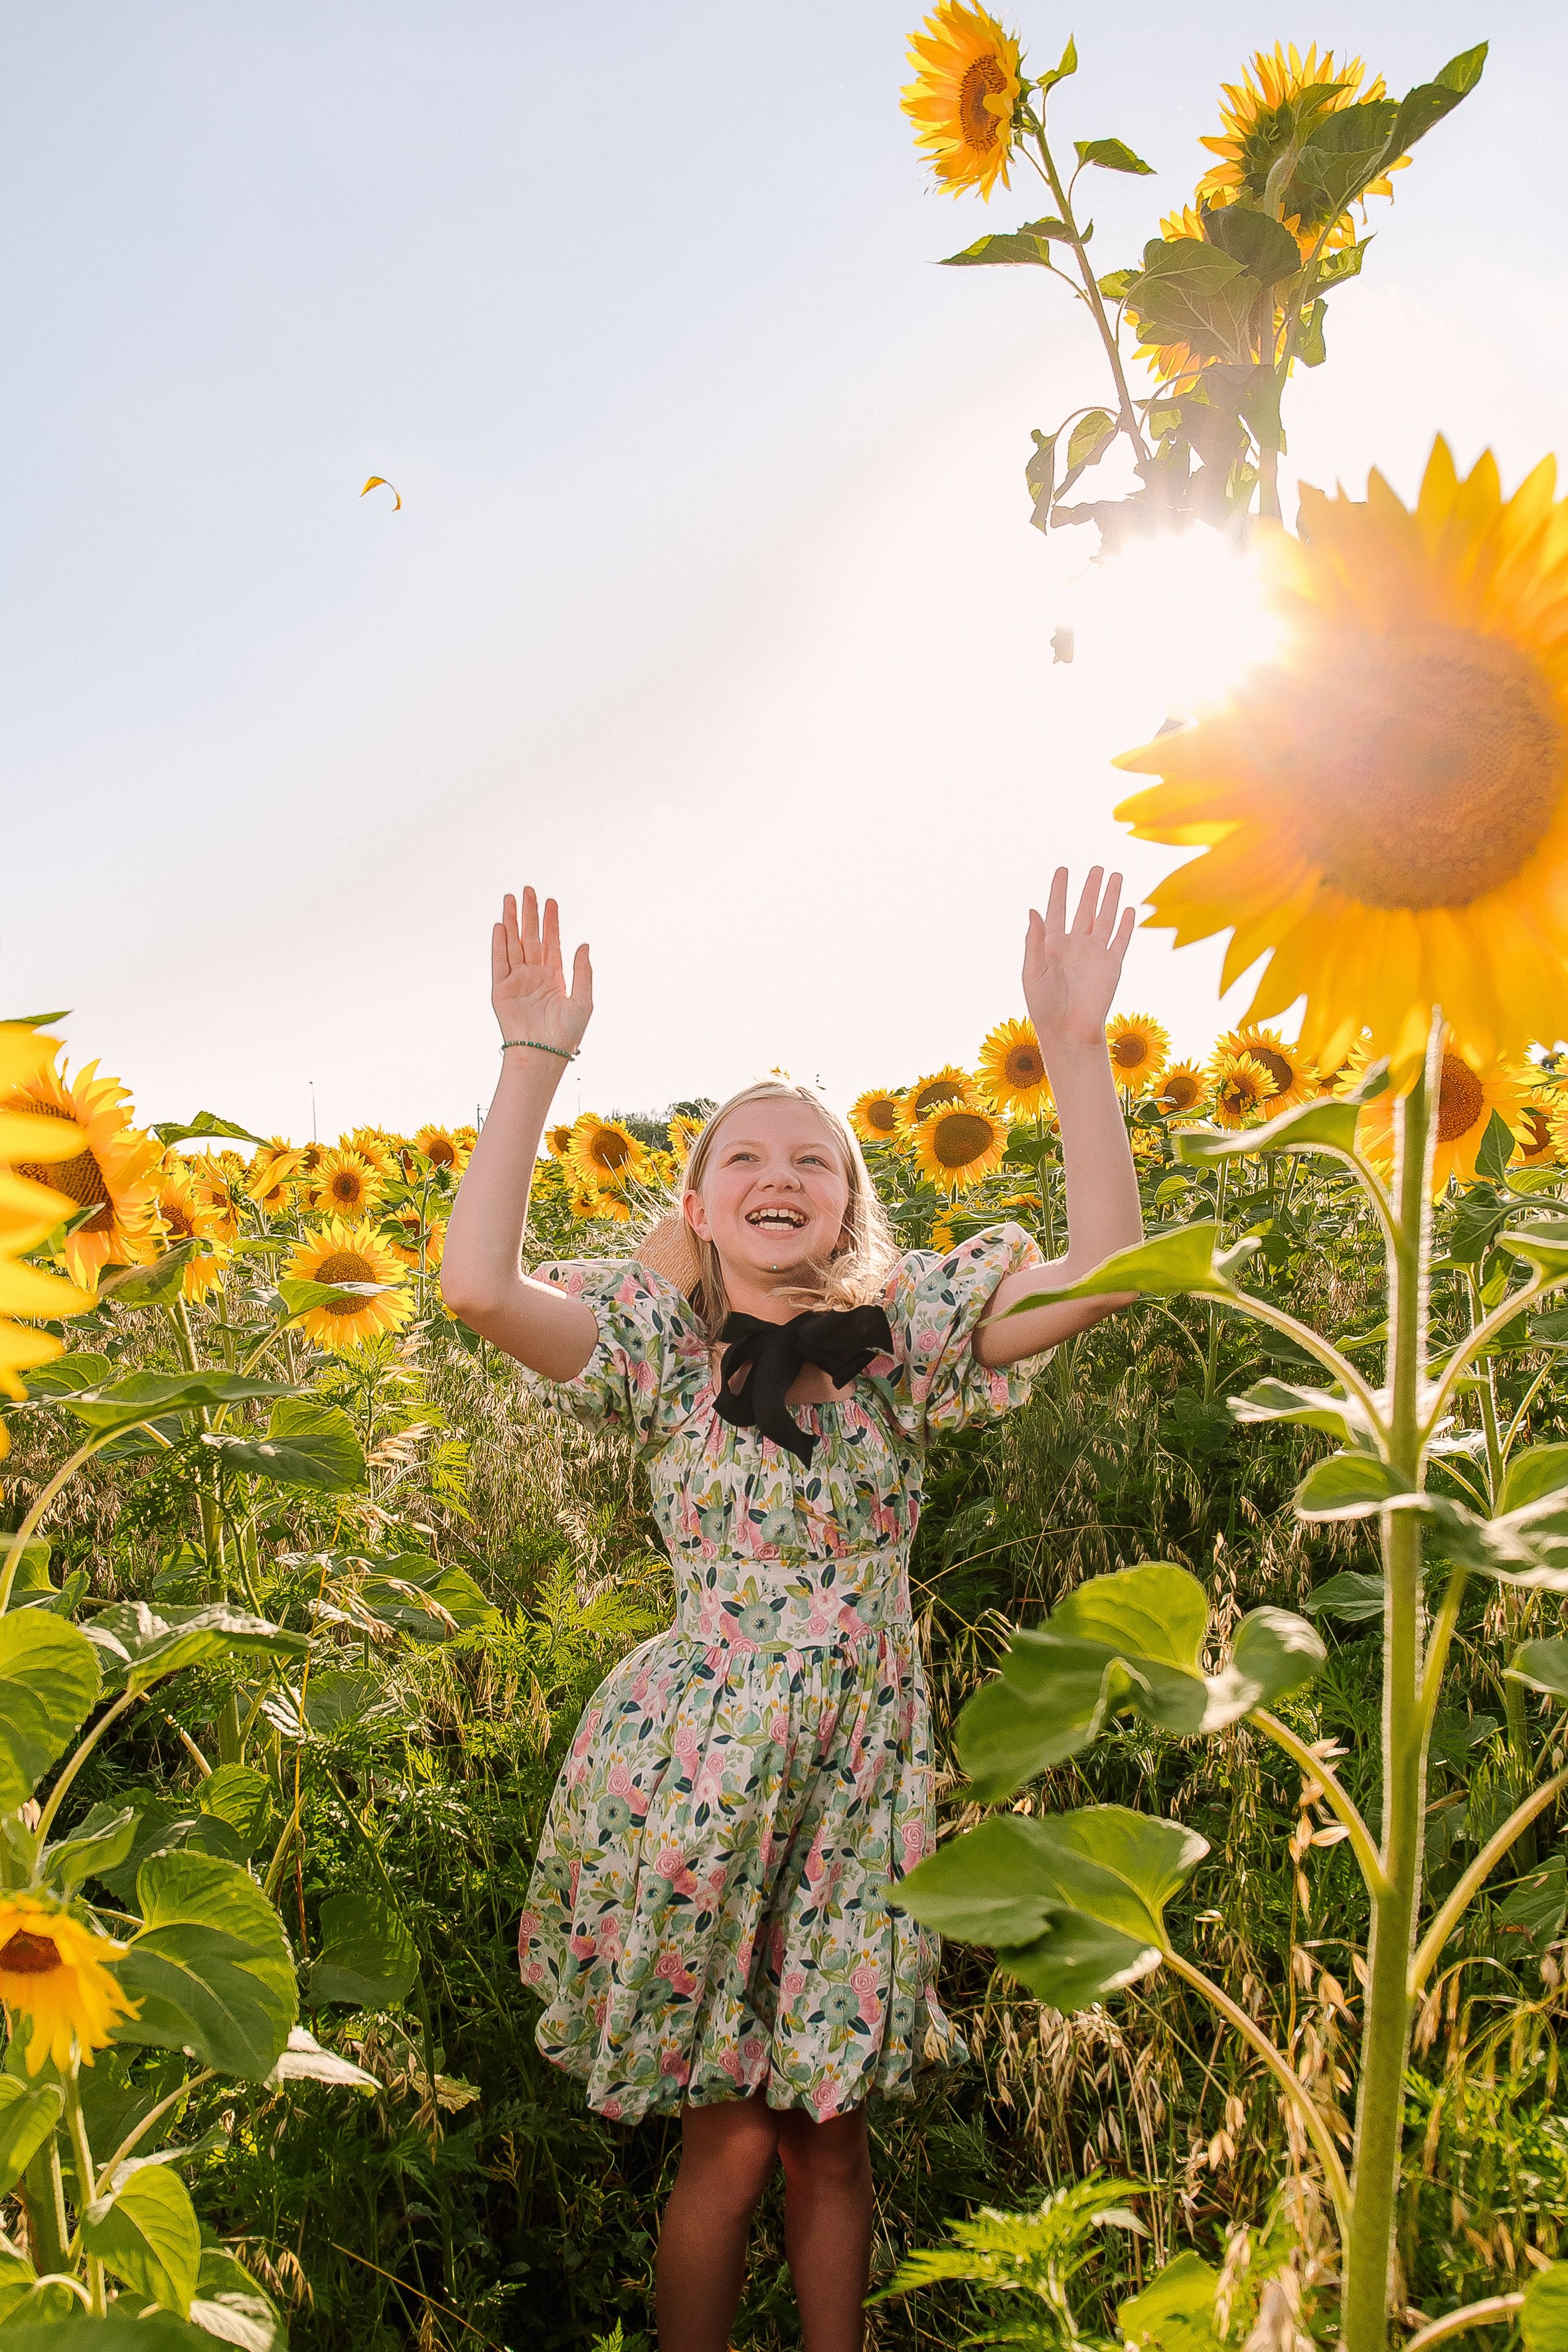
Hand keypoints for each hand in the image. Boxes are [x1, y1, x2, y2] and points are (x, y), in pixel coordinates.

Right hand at [491, 890, 592, 1055]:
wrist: (543, 1054)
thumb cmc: (566, 1034)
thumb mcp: (583, 1000)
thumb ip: (583, 971)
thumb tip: (584, 944)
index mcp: (554, 978)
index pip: (552, 943)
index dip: (552, 922)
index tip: (551, 902)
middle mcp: (534, 976)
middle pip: (531, 938)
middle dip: (530, 914)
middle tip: (529, 890)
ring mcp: (516, 981)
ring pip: (513, 944)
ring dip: (512, 921)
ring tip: (510, 899)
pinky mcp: (501, 989)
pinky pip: (499, 961)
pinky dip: (499, 944)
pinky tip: (501, 925)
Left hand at [1022, 867, 1134, 1056]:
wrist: (1068, 1031)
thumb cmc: (1044, 1006)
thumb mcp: (1033, 971)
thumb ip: (1034, 940)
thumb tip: (1033, 909)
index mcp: (1052, 945)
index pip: (1056, 909)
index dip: (1059, 889)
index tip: (1063, 869)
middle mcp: (1075, 945)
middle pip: (1084, 908)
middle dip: (1090, 888)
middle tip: (1096, 867)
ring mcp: (1094, 954)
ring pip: (1105, 918)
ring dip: (1110, 897)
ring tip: (1115, 875)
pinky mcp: (1112, 965)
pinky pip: (1120, 940)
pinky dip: (1126, 924)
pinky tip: (1129, 908)